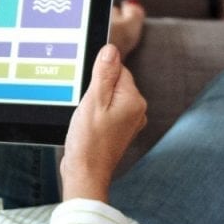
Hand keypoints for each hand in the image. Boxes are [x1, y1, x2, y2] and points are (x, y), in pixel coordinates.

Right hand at [61, 43, 147, 202]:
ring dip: (95, 103)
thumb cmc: (88, 142)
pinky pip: (108, 111)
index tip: (88, 91)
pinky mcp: (120, 130)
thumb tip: (111, 50)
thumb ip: (103, 73)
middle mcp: (137, 110)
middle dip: (96, 90)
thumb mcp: (93, 101)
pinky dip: (96, 115)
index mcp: (134, 100)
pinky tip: (88, 126)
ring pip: (110, 97)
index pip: (117, 68)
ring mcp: (130, 121)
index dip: (98, 76)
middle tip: (85, 108)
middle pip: (114, 82)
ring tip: (86, 119)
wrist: (86, 173)